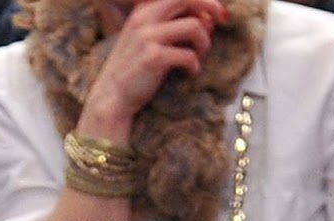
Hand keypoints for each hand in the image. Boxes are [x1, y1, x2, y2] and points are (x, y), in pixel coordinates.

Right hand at [79, 0, 229, 135]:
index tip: (216, 13)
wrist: (112, 97)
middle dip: (211, 8)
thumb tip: (208, 19)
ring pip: (194, 26)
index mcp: (143, 10)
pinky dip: (195, 65)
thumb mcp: (149, 39)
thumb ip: (174, 25)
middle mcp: (144, 18)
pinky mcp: (153, 57)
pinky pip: (189, 55)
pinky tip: (190, 73)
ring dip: (204, 42)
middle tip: (222, 22)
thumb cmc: (134, 69)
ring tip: (200, 55)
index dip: (203, 0)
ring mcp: (147, 37)